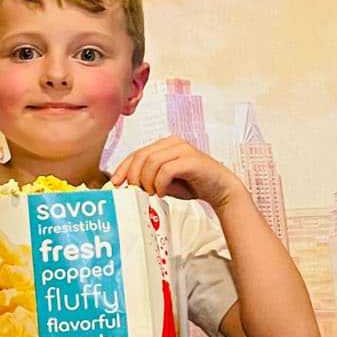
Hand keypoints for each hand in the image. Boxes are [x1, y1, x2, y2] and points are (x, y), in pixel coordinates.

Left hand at [111, 137, 239, 210]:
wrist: (220, 188)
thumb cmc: (191, 184)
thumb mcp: (162, 181)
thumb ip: (146, 179)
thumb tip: (125, 185)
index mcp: (164, 145)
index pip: (136, 153)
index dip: (123, 168)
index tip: (116, 183)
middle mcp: (172, 143)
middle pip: (141, 156)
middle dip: (134, 176)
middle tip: (136, 191)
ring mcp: (182, 149)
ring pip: (151, 162)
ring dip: (147, 181)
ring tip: (153, 193)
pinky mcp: (191, 160)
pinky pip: (166, 170)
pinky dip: (160, 184)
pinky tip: (163, 192)